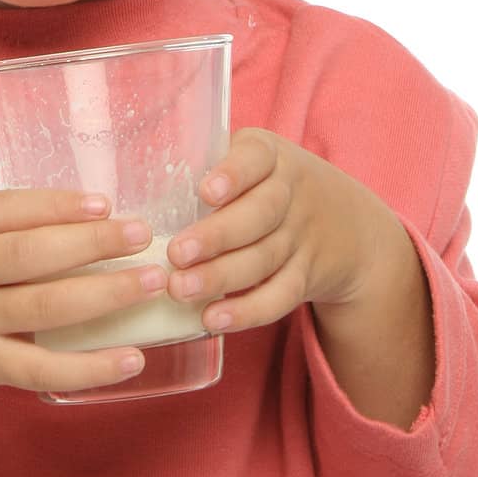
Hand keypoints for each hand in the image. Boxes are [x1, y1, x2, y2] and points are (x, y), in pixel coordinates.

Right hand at [0, 187, 167, 420]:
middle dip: (93, 243)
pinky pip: (42, 369)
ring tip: (152, 283)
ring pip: (44, 306)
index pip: (11, 208)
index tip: (106, 203)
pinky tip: (132, 358)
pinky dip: (90, 367)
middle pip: (32, 253)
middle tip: (142, 235)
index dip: (59, 205)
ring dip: (104, 294)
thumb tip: (99, 215)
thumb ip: (9, 225)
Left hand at [162, 128, 395, 335]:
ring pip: (264, 258)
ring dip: (220, 277)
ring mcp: (303, 237)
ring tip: (180, 289)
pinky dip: (246, 312)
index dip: (233, 175)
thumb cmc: (271, 185)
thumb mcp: (254, 160)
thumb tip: (126, 193)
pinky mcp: (307, 276)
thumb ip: (206, 165)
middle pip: (259, 215)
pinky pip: (280, 297)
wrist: (351, 224)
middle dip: (216, 236)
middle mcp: (292, 194)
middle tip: (175, 253)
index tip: (206, 192)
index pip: (256, 158)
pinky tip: (212, 320)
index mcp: (271, 156)